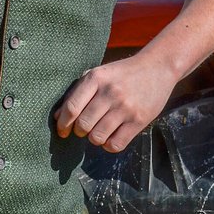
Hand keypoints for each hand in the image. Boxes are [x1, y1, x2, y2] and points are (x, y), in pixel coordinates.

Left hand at [54, 53, 174, 153]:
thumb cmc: (122, 73)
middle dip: (79, 131)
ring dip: (94, 138)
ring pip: (97, 137)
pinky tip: (111, 136)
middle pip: (83, 125)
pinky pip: (115, 145)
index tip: (62, 131)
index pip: (72, 107)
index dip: (63, 123)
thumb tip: (57, 117)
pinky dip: (109, 145)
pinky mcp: (139, 120)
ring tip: (99, 130)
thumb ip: (77, 93)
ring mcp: (125, 107)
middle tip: (84, 128)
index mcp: (96, 78)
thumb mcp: (99, 74)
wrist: (157, 67)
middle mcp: (110, 92)